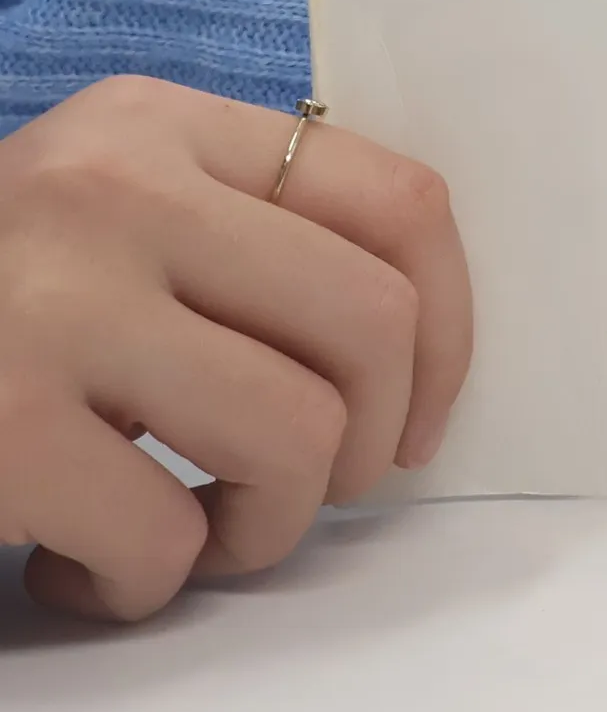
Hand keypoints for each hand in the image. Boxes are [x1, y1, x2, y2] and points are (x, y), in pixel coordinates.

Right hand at [0, 76, 470, 619]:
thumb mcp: (110, 212)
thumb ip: (241, 236)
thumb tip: (417, 349)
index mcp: (162, 125)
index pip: (398, 199)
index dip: (451, 327)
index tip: (422, 416)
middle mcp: (115, 189)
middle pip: (371, 322)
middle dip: (372, 443)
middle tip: (310, 491)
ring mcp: (50, 301)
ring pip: (297, 436)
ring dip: (267, 529)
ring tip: (192, 535)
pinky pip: (164, 538)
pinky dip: (146, 586)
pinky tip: (82, 569)